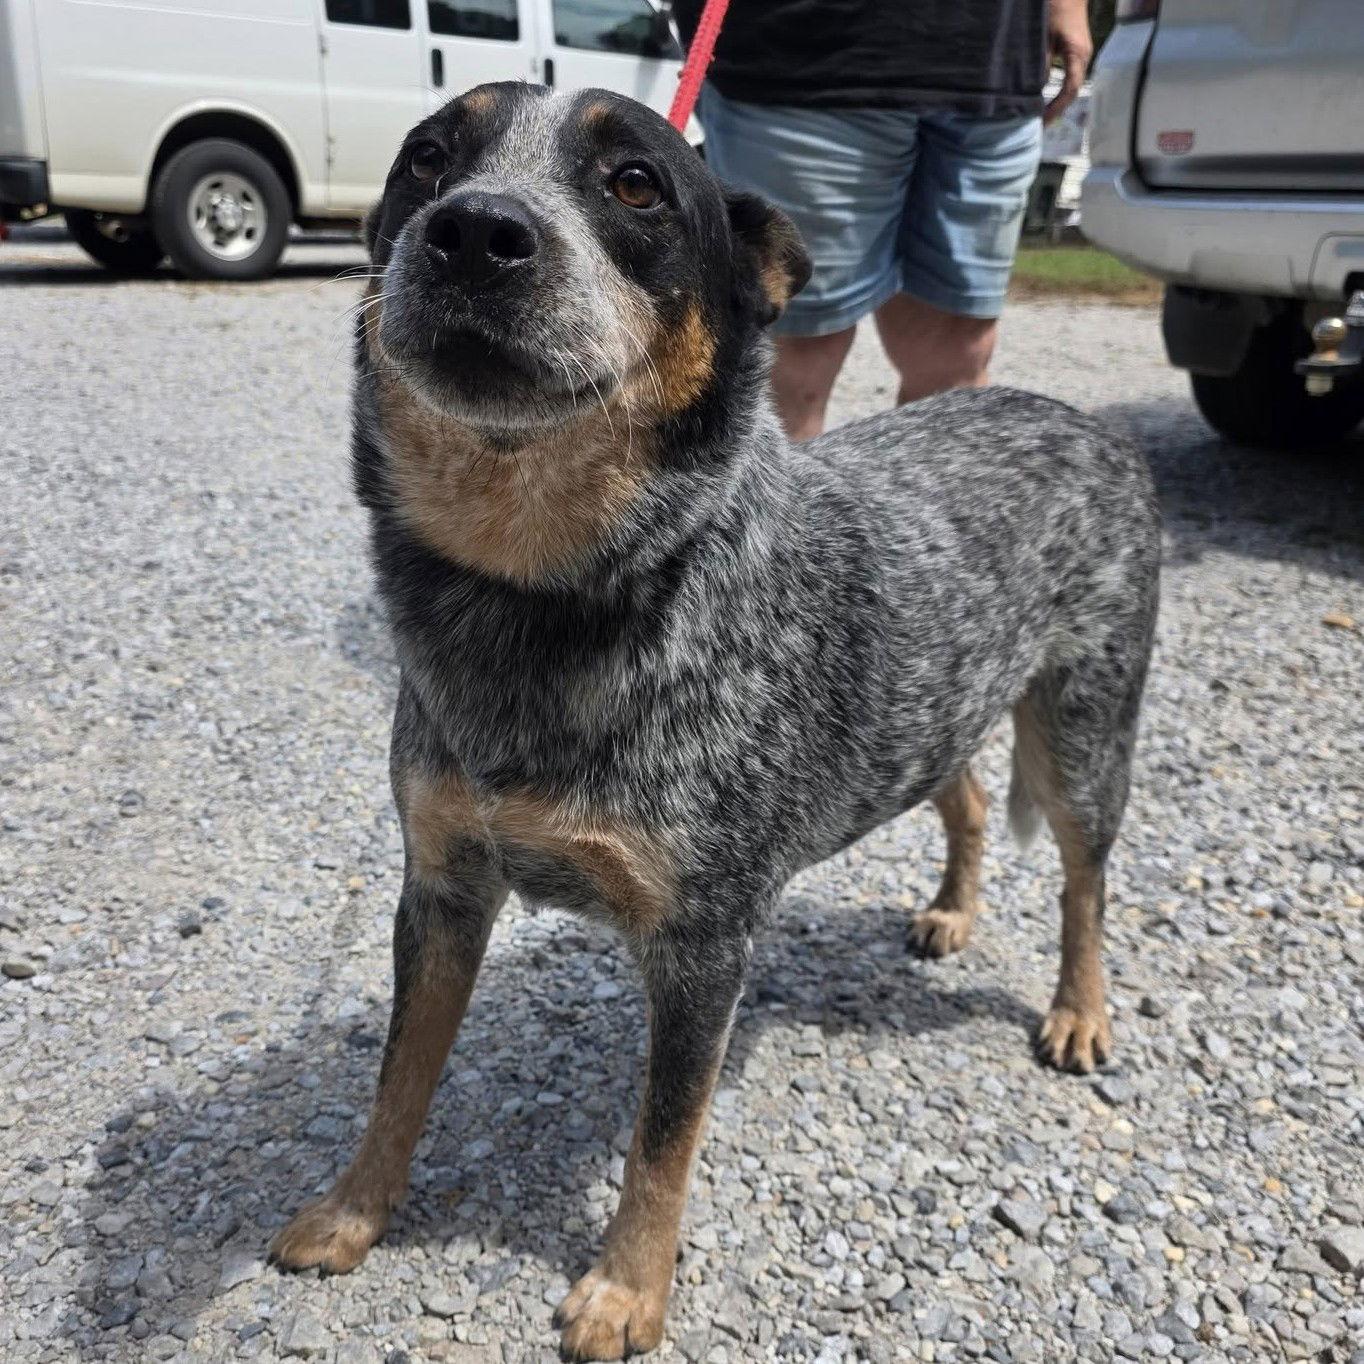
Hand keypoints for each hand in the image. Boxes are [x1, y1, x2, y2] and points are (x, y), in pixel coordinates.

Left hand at [1044, 0, 1092, 125]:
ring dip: (1056, 101)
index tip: (1041, 121)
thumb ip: (1040, 64)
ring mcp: (1081, 54)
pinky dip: (1057, 90)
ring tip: (1039, 117)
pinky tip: (1044, 98)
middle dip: (1056, 110)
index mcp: (1078, 54)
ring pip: (1070, 85)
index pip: (1070, 90)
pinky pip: (1068, 77)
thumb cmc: (1056, 6)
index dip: (1056, 108)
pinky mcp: (1075, 51)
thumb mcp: (1043, 37)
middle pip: (1072, 92)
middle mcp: (1083, 57)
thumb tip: (1032, 92)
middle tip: (1037, 126)